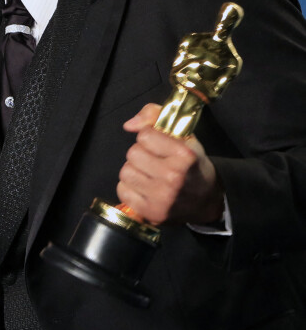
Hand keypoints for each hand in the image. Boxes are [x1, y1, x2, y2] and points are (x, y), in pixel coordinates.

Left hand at [117, 103, 223, 225]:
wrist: (206, 201)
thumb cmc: (192, 165)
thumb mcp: (184, 135)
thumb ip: (155, 116)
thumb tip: (128, 125)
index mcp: (184, 155)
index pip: (145, 136)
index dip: (149, 137)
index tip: (158, 144)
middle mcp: (173, 177)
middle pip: (133, 154)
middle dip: (141, 154)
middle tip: (153, 160)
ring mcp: (162, 198)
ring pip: (125, 172)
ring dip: (134, 170)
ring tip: (148, 174)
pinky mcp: (151, 213)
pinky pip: (123, 191)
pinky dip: (130, 188)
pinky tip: (144, 187)